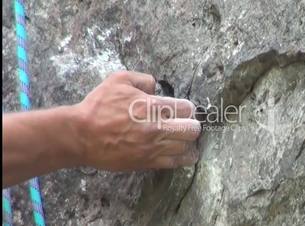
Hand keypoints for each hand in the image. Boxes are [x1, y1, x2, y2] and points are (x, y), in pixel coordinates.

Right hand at [74, 71, 200, 170]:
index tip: (182, 109)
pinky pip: (174, 163)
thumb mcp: (119, 79)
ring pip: (187, 148)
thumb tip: (156, 87)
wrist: (81, 135)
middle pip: (193, 129)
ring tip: (183, 139)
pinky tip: (182, 154)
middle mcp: (158, 128)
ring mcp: (153, 148)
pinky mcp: (147, 162)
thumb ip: (143, 79)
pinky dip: (182, 158)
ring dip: (187, 142)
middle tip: (185, 123)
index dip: (187, 108)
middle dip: (192, 124)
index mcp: (153, 106)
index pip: (188, 108)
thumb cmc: (98, 106)